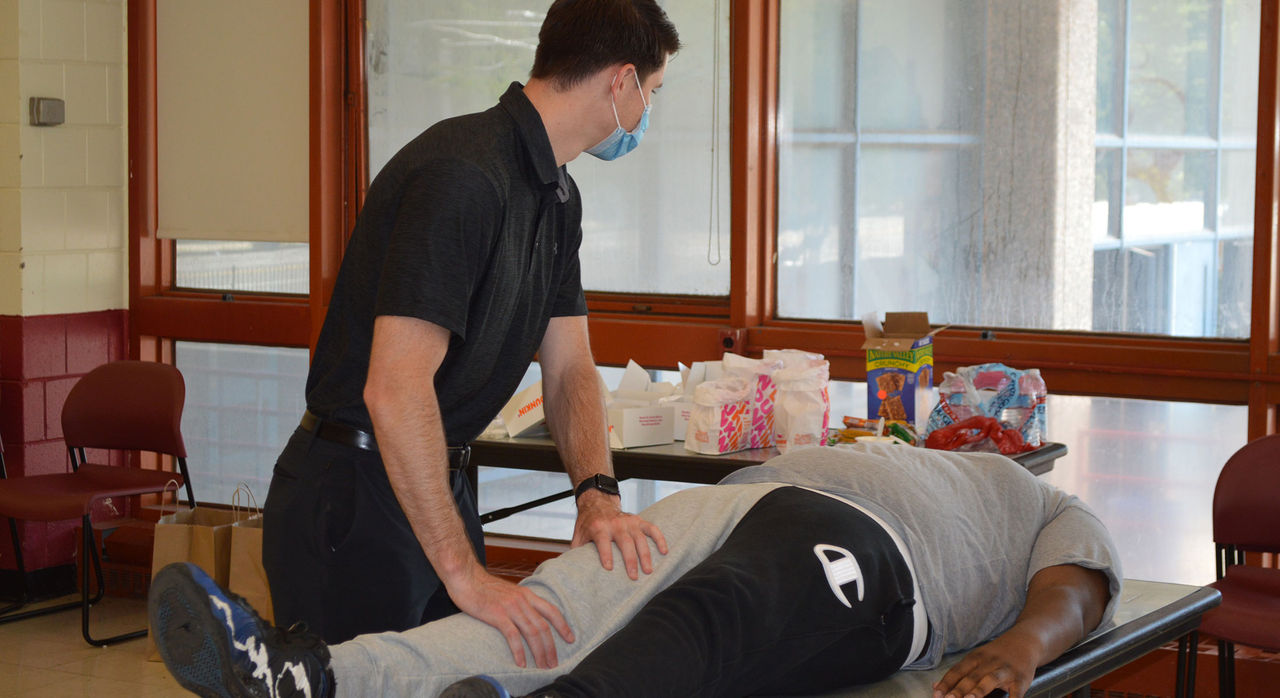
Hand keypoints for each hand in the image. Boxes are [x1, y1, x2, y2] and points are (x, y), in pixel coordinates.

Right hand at [449, 565, 574, 668]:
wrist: (465, 577)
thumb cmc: (483, 586)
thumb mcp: (508, 591)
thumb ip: (519, 602)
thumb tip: (526, 616)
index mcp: (526, 594)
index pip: (551, 611)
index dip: (563, 626)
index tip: (571, 639)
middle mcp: (522, 600)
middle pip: (543, 626)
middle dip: (551, 647)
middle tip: (553, 663)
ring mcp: (511, 607)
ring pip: (532, 632)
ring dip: (539, 652)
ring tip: (542, 666)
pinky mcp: (497, 615)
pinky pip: (513, 636)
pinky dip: (519, 651)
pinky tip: (521, 663)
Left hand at [571, 490, 667, 578]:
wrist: (598, 502)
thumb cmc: (588, 523)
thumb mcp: (578, 535)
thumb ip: (576, 552)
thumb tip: (571, 571)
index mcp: (598, 527)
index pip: (602, 542)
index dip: (605, 554)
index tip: (609, 568)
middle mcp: (615, 523)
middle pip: (625, 542)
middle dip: (630, 560)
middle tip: (633, 577)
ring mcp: (628, 522)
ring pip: (640, 538)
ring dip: (645, 555)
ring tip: (648, 571)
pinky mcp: (638, 521)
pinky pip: (652, 529)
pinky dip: (659, 539)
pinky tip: (664, 551)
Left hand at [933, 634, 1038, 697]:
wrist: (1025, 642)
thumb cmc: (997, 656)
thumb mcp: (977, 659)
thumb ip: (958, 673)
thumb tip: (935, 686)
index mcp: (975, 658)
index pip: (957, 671)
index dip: (946, 683)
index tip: (936, 693)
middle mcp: (989, 663)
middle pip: (971, 676)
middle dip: (958, 689)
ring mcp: (1005, 670)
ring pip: (990, 679)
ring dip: (979, 690)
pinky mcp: (1021, 679)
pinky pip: (1016, 691)